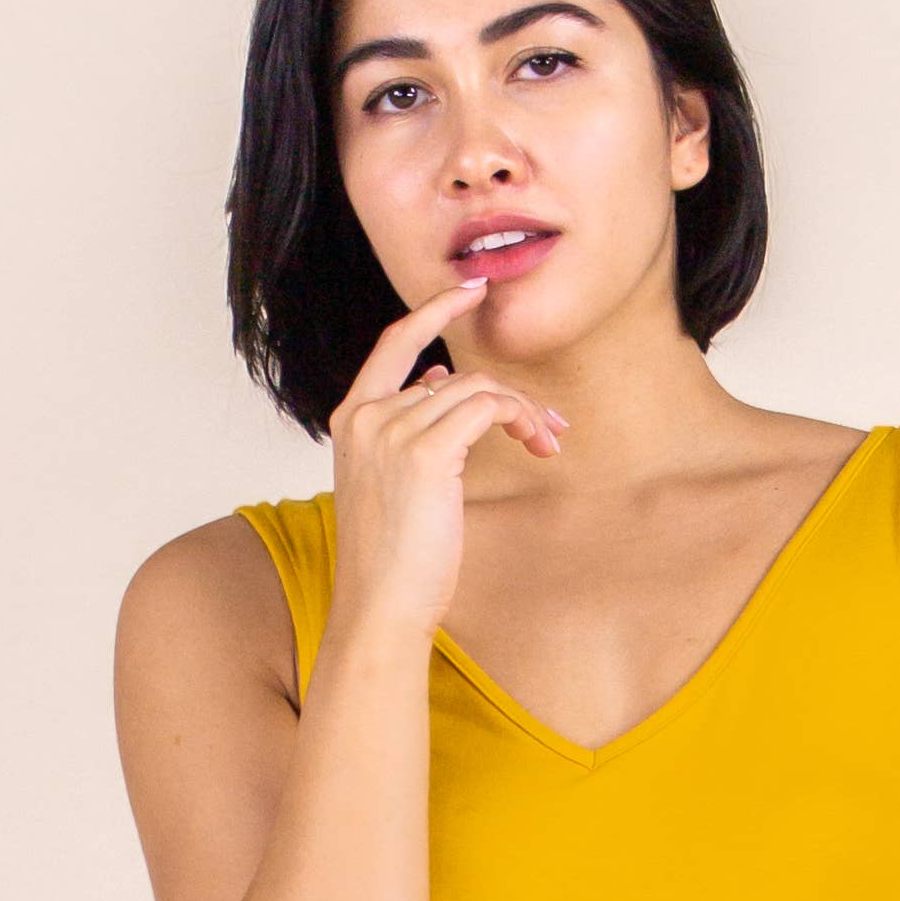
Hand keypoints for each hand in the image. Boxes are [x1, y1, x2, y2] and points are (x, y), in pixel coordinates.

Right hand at [328, 280, 567, 643]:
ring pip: (476, 390)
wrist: (380, 609)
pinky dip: (520, 418)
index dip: (435, 310)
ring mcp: (392, 431)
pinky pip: (487, 407)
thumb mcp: (394, 486)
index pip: (394, 344)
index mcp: (351, 421)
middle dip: (510, 396)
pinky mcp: (425, 453)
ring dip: (523, 413)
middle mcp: (367, 417)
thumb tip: (439, 384)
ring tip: (546, 444)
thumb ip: (410, 431)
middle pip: (455, 376)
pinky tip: (537, 443)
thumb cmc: (392, 562)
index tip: (473, 291)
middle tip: (548, 424)